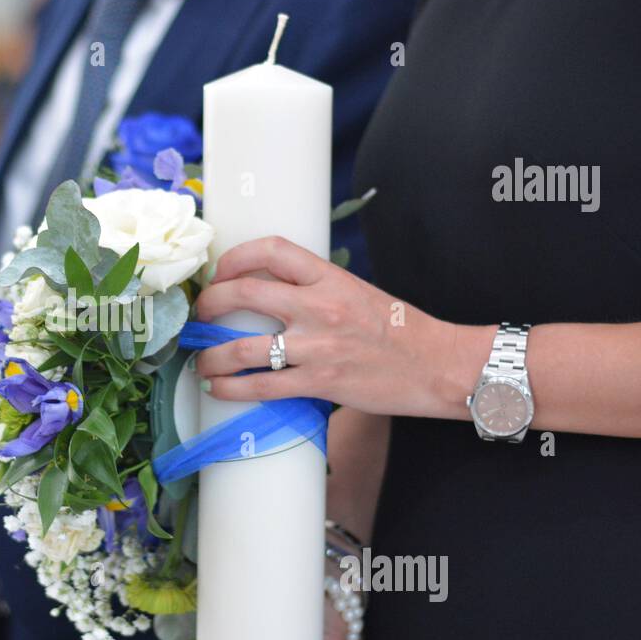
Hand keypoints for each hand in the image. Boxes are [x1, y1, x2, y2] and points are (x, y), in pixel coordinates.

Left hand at [195, 237, 489, 418]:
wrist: (439, 365)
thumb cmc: (401, 331)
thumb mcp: (358, 293)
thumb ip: (317, 290)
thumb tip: (273, 295)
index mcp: (331, 277)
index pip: (272, 250)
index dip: (235, 257)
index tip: (220, 271)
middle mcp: (320, 306)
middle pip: (245, 292)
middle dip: (210, 303)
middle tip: (201, 314)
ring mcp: (318, 346)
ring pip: (243, 346)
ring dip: (211, 355)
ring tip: (202, 361)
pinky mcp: (320, 382)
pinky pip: (262, 386)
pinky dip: (232, 389)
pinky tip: (220, 389)